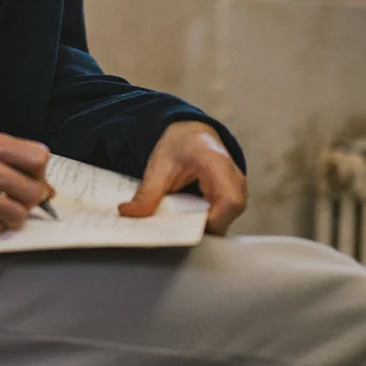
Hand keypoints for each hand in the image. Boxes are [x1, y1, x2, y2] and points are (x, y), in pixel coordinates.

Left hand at [117, 120, 247, 234]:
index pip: (228, 203)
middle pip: (223, 221)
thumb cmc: (182, 144)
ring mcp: (236, 196)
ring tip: (171, 224)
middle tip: (165, 230)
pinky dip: (197, 224)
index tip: (177, 227)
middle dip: (193, 229)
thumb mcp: (160, 165)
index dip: (206, 221)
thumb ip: (147, 192)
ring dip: (195, 228)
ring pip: (220, 226)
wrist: (192, 135)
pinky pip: (216, 223)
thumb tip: (128, 213)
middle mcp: (236, 184)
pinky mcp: (230, 205)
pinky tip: (180, 220)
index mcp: (221, 167)